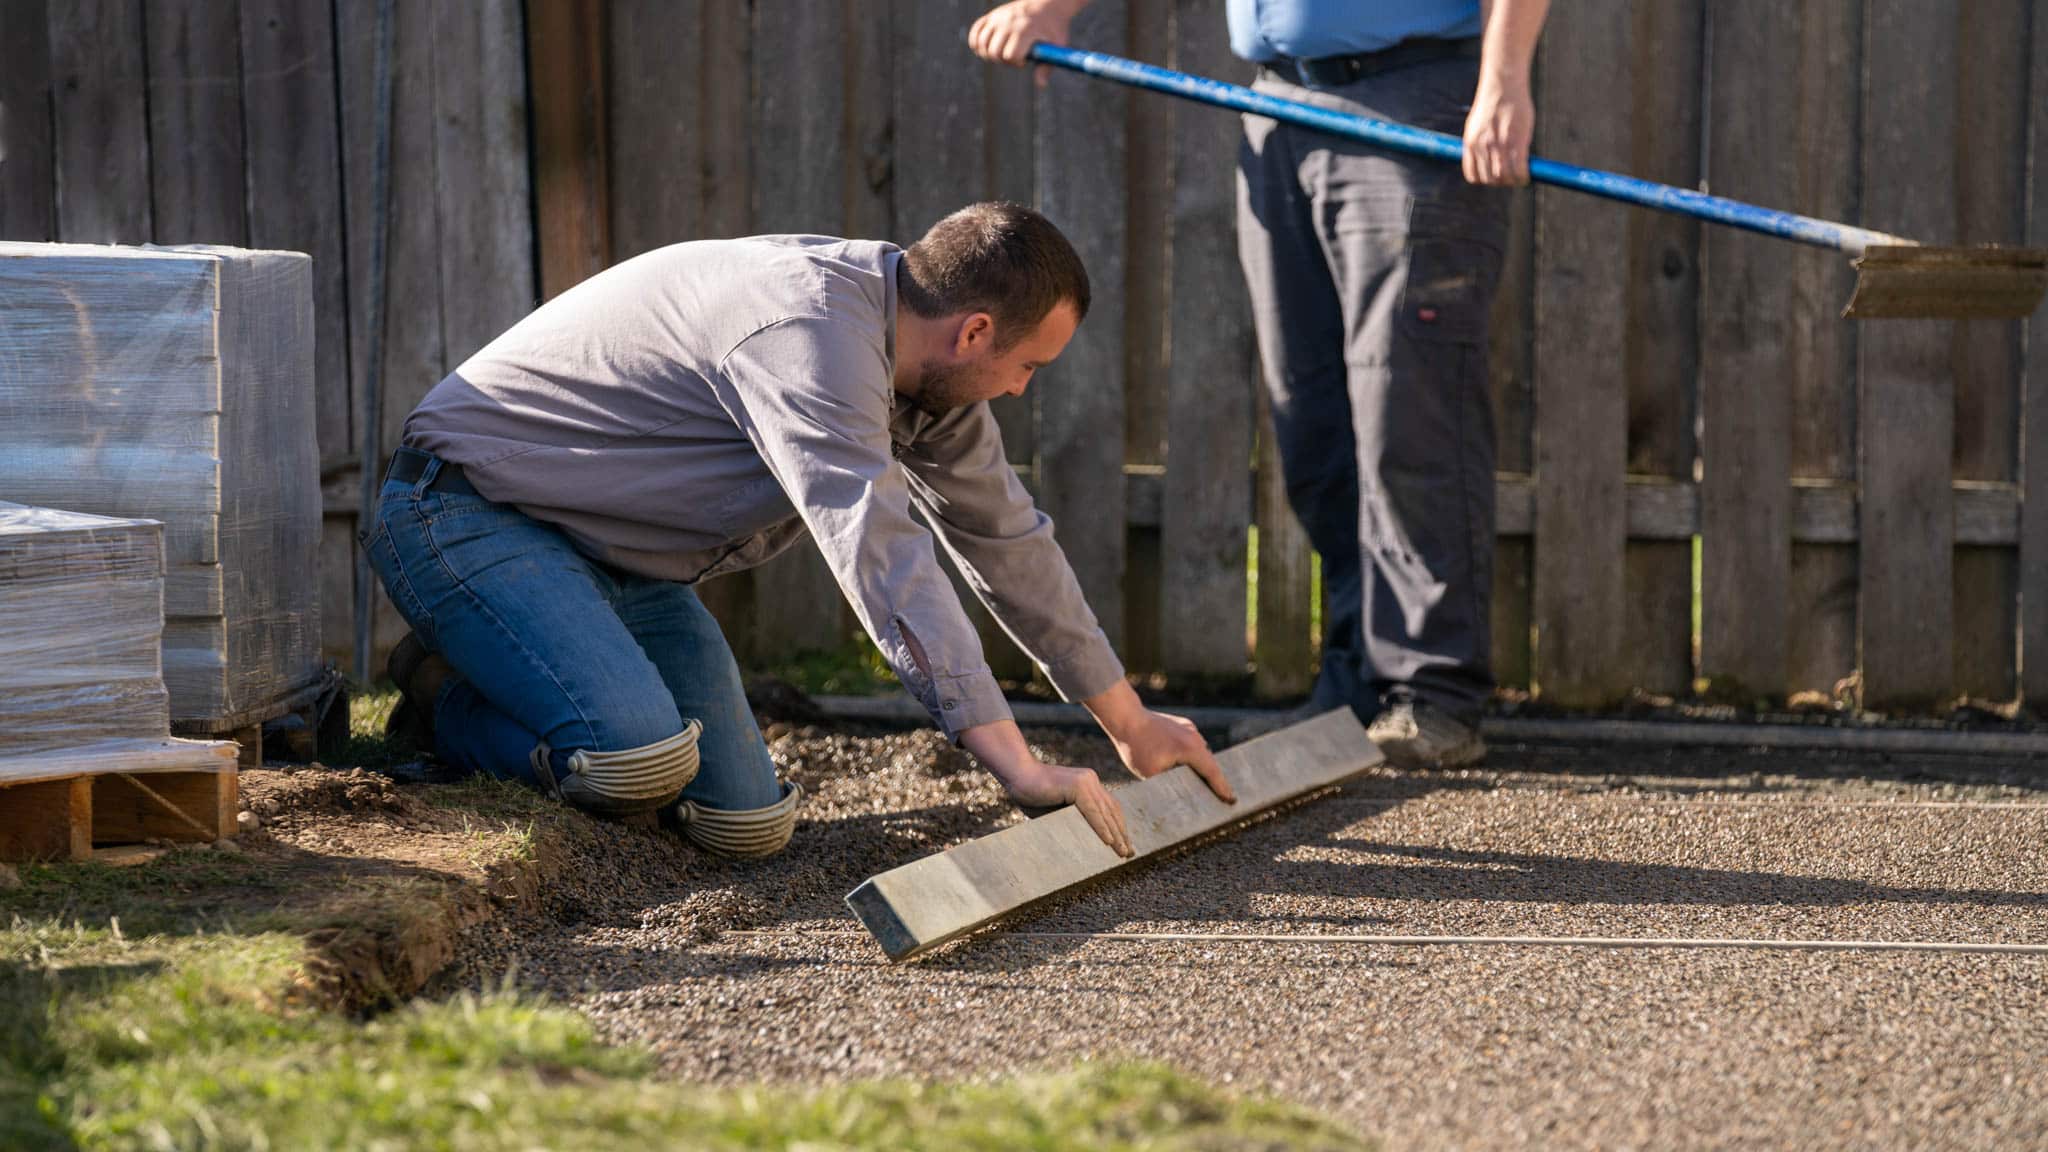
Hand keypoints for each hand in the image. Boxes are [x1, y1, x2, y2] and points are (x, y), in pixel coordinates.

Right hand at [969, 0, 1085, 85]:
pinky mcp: (992, 15)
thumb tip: (1040, 85)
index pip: (1010, 55)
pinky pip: (976, 31)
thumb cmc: (1054, 27)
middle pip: (994, 52)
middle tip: (1013, 58)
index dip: (1016, 63)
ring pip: (982, 43)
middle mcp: (1009, 23)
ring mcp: (999, 18)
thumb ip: (1047, 66)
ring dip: (988, 54)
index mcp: (1025, 30)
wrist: (1048, 3)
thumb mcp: (1056, 45)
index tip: (1025, 61)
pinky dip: (976, 42)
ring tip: (1000, 54)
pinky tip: (985, 48)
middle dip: (1002, 61)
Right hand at [1002, 760, 1132, 856]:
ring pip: (1105, 812)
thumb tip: (1087, 842)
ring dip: (1116, 834)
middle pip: (1112, 811)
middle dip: (1122, 833)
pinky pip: (1093, 811)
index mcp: (1089, 784)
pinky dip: (1101, 827)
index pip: (1109, 808)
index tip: (1125, 844)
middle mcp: (1091, 780)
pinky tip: (1109, 841)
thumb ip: (1074, 819)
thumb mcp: (1058, 810)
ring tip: (1122, 852)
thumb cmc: (1032, 794)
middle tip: (1129, 853)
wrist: (1017, 774)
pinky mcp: (1078, 785)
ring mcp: (1086, 781)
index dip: (1118, 827)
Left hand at [1110, 709, 1236, 804]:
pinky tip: (1187, 767)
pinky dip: (1193, 757)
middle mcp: (1194, 736)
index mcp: (1191, 749)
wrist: (1125, 717)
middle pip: (1210, 762)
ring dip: (1203, 767)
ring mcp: (1189, 728)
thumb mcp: (1151, 774)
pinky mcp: (1182, 725)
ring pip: (1201, 753)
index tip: (1231, 800)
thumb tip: (1180, 794)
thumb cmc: (1136, 747)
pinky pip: (1192, 745)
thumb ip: (1170, 783)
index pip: (1212, 772)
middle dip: (1215, 780)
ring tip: (1205, 785)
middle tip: (1222, 798)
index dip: (1222, 788)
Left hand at [1462, 69, 1534, 185]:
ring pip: (1504, 177)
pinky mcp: (1516, 141)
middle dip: (1501, 182)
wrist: (1503, 84)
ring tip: (1519, 178)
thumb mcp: (1477, 124)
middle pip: (1490, 179)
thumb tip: (1486, 156)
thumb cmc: (1494, 102)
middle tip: (1511, 178)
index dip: (1484, 180)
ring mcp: (1499, 145)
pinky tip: (1526, 175)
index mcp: (1471, 144)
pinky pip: (1519, 168)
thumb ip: (1480, 141)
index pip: (1473, 176)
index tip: (1494, 177)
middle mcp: (1482, 147)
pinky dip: (1523, 176)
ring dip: (1513, 181)